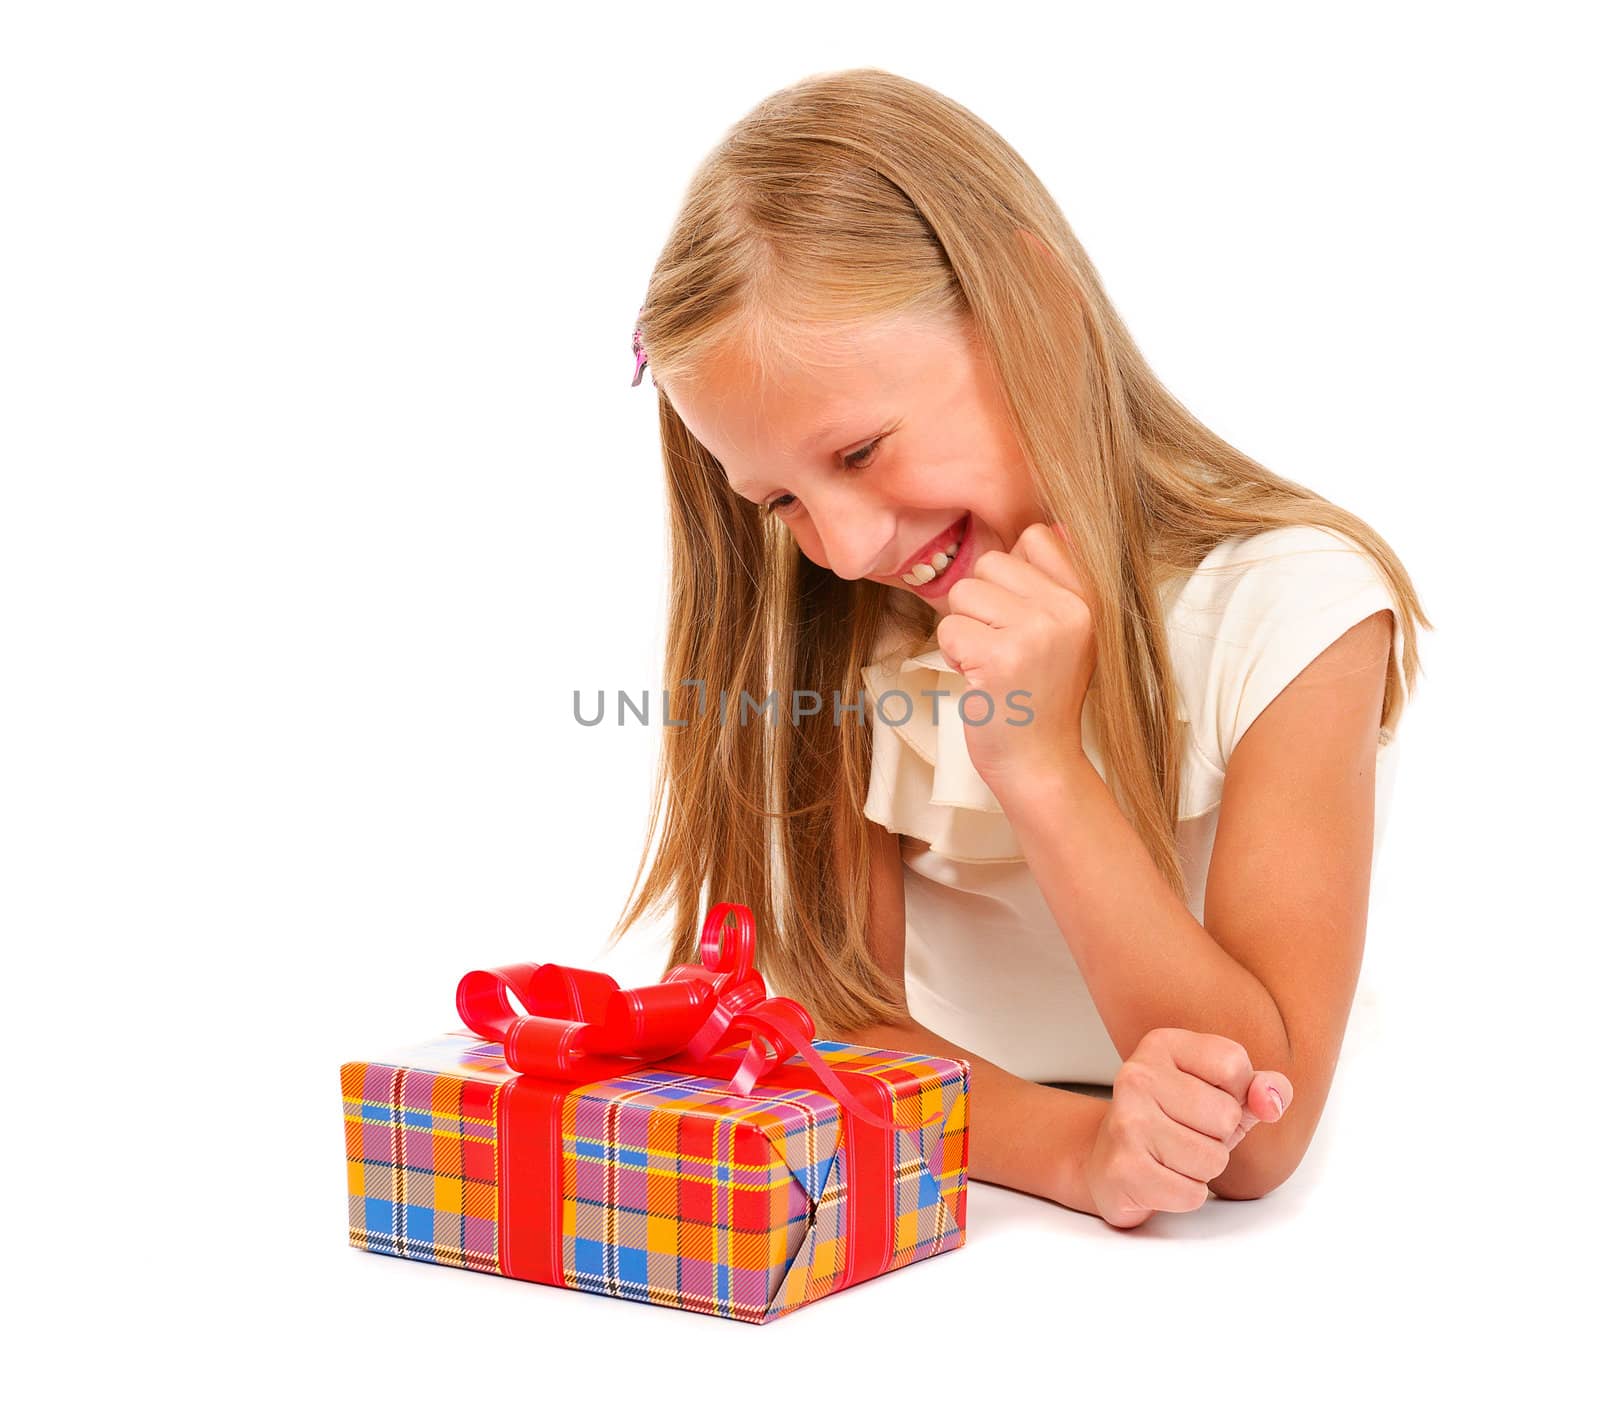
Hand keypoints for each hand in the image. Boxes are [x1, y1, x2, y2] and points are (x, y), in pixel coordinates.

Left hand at [934, 522, 1095, 794]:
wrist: (1039, 761)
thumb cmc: (1041, 696)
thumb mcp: (1068, 632)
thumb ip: (1055, 580)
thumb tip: (1041, 527)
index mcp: (1088, 597)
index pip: (1035, 536)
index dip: (1010, 574)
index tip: (1018, 616)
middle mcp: (1069, 610)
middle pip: (991, 563)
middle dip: (981, 605)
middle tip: (1002, 647)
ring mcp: (1037, 633)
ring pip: (965, 592)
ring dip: (965, 630)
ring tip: (991, 663)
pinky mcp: (1002, 657)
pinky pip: (949, 627)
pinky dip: (953, 654)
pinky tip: (980, 678)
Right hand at [1083, 1027, 1294, 1227]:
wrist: (1108, 1160)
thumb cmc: (1173, 1123)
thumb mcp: (1222, 1094)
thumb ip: (1260, 1088)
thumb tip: (1271, 1100)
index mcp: (1162, 1045)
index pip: (1234, 1064)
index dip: (1235, 1093)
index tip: (1206, 1098)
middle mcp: (1137, 1075)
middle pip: (1226, 1116)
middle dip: (1218, 1137)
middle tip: (1185, 1134)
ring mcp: (1126, 1121)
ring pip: (1213, 1159)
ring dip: (1203, 1169)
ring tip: (1172, 1157)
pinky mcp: (1123, 1168)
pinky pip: (1192, 1193)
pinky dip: (1185, 1194)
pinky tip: (1160, 1179)